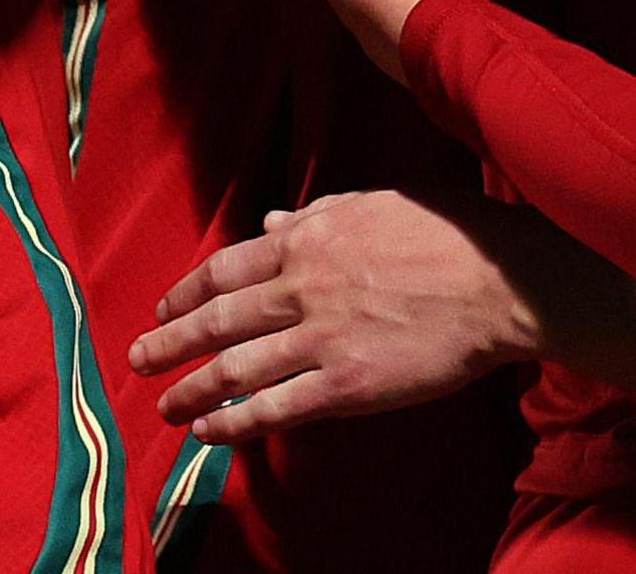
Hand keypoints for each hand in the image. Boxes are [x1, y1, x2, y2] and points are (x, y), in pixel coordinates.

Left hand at [131, 189, 540, 440]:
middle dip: (171, 342)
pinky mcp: (345, 386)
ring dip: (191, 388)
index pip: (227, 268)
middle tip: (137, 359)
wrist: (498, 283)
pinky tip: (208, 432)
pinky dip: (234, 422)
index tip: (165, 307)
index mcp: (309, 239)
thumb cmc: (448, 234)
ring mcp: (320, 339)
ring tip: (164, 405)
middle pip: (218, 320)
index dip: (188, 292)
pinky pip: (275, 408)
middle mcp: (302, 288)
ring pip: (236, 368)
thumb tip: (270, 221)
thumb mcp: (376, 203)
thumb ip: (317, 215)